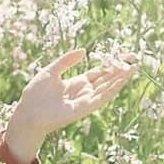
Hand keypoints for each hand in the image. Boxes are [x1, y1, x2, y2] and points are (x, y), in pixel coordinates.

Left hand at [12, 47, 138, 137]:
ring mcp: (85, 100)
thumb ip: (67, 61)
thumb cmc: (36, 93)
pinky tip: (120, 82)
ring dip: (120, 79)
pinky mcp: (84, 109)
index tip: (123, 55)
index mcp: (77, 82)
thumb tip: (84, 51)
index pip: (99, 72)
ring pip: (107, 88)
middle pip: (107, 79)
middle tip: (134, 58)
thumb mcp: (51, 71)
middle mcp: (84, 91)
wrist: (28, 112)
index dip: (111, 64)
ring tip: (133, 68)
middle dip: (120, 69)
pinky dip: (110, 90)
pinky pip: (100, 98)